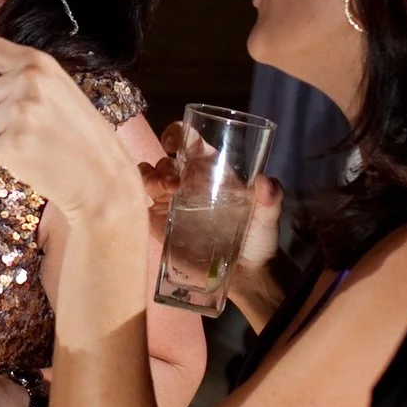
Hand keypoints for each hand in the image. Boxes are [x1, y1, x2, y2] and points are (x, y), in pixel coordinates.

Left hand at [0, 18, 140, 224]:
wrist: (104, 178)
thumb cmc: (79, 137)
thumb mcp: (51, 98)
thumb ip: (12, 84)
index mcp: (38, 63)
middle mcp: (27, 80)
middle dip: (0, 115)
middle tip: (40, 130)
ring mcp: (19, 110)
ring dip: (5, 138)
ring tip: (41, 145)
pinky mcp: (12, 142)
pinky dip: (8, 160)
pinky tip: (36, 161)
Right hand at [143, 121, 284, 274]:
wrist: (245, 273)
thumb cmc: (256, 236)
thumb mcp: (268, 214)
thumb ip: (271, 197)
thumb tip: (265, 183)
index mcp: (210, 167)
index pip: (186, 139)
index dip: (175, 133)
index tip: (172, 141)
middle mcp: (187, 179)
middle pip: (164, 160)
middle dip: (164, 166)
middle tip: (174, 184)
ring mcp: (170, 200)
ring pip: (148, 177)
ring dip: (150, 179)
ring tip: (165, 193)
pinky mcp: (159, 221)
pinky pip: (139, 202)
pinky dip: (135, 197)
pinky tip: (147, 205)